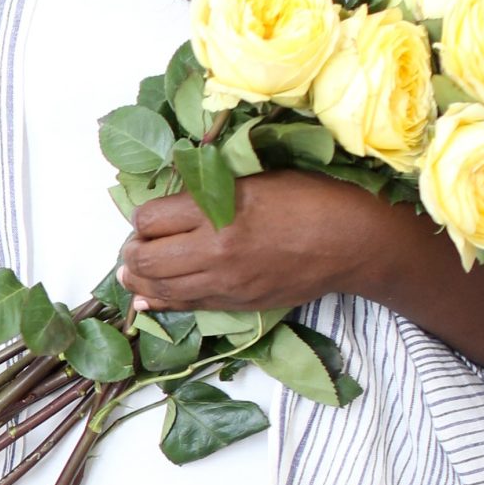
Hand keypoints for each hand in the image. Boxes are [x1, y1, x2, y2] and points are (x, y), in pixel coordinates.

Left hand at [117, 171, 393, 312]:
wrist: (351, 241)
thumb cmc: (309, 199)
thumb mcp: (256, 179)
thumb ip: (211, 191)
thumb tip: (171, 205)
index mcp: (218, 210)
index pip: (150, 218)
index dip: (143, 217)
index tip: (149, 215)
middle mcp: (214, 250)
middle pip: (145, 257)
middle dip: (133, 250)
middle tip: (136, 244)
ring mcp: (223, 282)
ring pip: (158, 287)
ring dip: (139, 278)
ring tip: (133, 270)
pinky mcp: (234, 303)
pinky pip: (184, 306)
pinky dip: (160, 300)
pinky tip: (147, 297)